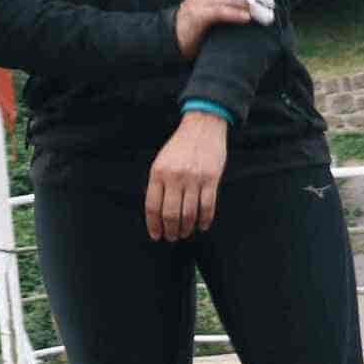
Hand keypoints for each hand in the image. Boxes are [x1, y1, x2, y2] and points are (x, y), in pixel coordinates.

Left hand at [146, 112, 228, 241]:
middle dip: (171, 231)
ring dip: (186, 228)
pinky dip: (204, 220)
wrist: (202, 126)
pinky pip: (207, 207)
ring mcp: (194, 178)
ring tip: (185, 232)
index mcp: (158, 172)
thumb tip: (157, 212)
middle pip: (170, 214)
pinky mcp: (211, 179)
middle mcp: (174, 177)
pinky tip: (202, 225)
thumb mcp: (162, 161)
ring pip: (189, 214)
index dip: (153, 225)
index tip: (156, 235)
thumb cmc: (181, 146)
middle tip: (172, 237)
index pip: (153, 206)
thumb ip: (159, 183)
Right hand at [174, 0, 265, 59]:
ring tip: (258, 9)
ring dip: (245, 2)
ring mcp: (197, 2)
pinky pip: (219, 11)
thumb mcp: (210, 6)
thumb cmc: (197, 23)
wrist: (173, 38)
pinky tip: (246, 18)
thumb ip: (224, 0)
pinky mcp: (196, 16)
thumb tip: (251, 0)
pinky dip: (234, 14)